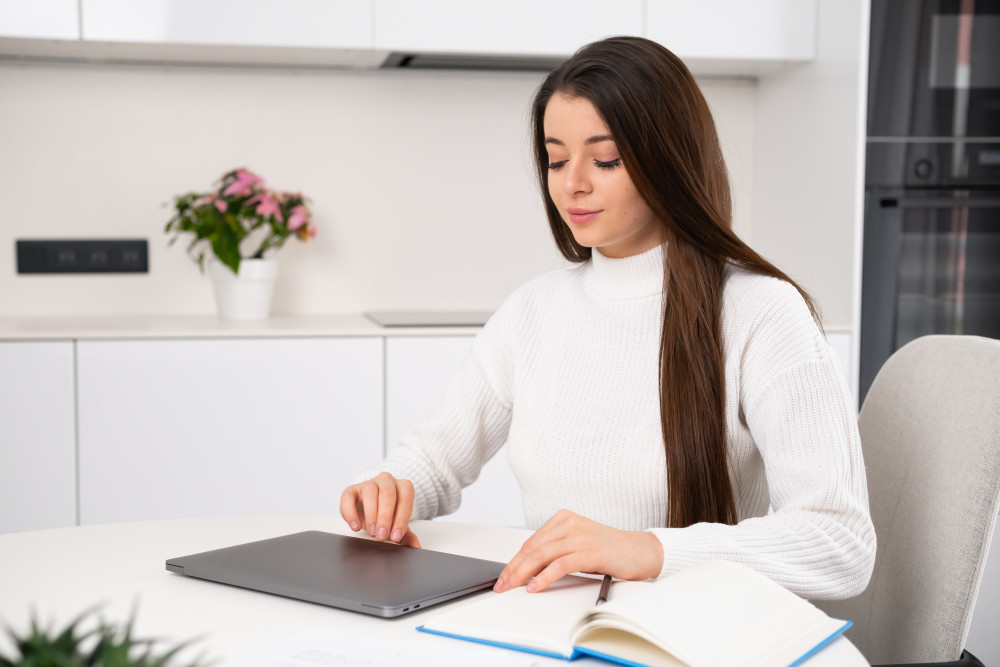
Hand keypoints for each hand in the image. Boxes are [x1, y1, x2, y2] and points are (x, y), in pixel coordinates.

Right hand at [340, 472, 420, 547]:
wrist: (367, 508)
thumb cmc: (385, 514)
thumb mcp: (397, 524)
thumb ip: (407, 535)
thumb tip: (415, 546)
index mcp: (402, 487)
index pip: (405, 499)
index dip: (401, 519)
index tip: (396, 536)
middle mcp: (386, 481)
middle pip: (388, 494)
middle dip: (385, 517)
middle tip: (382, 535)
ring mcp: (368, 483)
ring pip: (370, 493)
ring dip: (371, 514)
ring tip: (372, 532)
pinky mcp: (351, 490)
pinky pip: (349, 497)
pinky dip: (351, 513)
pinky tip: (355, 526)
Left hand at [494, 509, 662, 592]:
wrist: (641, 551)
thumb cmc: (610, 551)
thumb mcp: (577, 545)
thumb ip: (555, 551)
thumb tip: (527, 570)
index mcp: (564, 519)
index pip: (531, 542)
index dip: (514, 561)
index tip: (504, 576)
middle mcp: (569, 523)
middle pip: (532, 548)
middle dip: (514, 569)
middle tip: (502, 585)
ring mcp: (580, 536)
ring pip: (542, 555)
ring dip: (523, 574)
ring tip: (513, 587)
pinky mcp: (590, 551)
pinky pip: (560, 565)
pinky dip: (544, 577)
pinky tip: (535, 587)